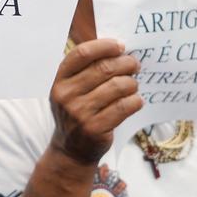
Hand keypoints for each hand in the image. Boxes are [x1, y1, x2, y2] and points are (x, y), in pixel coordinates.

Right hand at [48, 39, 142, 165]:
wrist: (71, 150)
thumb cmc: (77, 112)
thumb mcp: (71, 90)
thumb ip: (87, 70)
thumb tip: (119, 49)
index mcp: (59, 80)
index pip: (82, 53)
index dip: (104, 46)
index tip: (120, 46)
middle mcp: (66, 95)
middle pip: (103, 68)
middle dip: (125, 63)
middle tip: (135, 65)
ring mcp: (79, 113)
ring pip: (116, 86)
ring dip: (131, 83)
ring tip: (133, 85)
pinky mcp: (94, 128)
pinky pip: (123, 107)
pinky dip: (135, 101)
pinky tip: (136, 101)